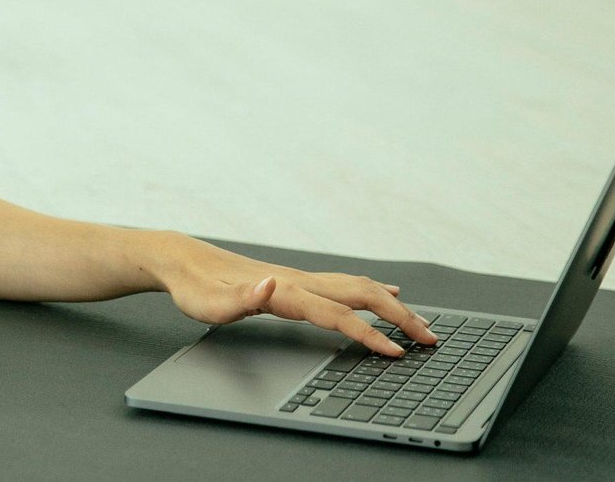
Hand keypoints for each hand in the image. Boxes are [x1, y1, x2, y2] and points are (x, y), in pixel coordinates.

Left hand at [159, 234, 437, 356]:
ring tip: (418, 321)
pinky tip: (384, 293)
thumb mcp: (210, 303)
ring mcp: (299, 278)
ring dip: (391, 304)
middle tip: (431, 338)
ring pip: (357, 287)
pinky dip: (372, 291)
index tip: (396, 352)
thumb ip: (241, 299)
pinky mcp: (295, 280)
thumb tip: (269, 286)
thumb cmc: (196, 288)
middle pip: (361, 295)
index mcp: (285, 290)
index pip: (338, 314)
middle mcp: (298, 280)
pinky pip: (344, 284)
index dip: (369, 334)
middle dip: (399, 316)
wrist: (183, 261)